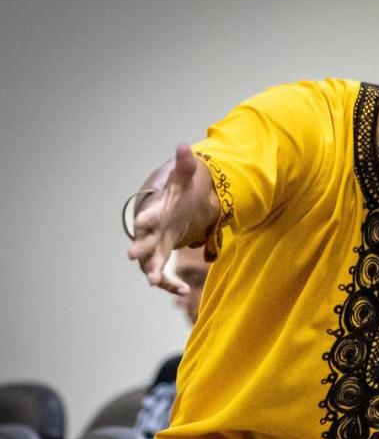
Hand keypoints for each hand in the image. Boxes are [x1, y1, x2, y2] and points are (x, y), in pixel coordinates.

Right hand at [127, 144, 201, 294]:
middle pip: (142, 241)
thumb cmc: (176, 194)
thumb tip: (184, 146)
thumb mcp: (184, 179)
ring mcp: (154, 247)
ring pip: (149, 262)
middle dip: (139, 248)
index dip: (145, 219)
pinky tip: (183, 292)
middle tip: (133, 256)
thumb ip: (184, 166)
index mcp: (156, 214)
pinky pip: (162, 275)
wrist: (173, 208)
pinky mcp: (161, 258)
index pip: (148, 216)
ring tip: (154, 282)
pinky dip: (169, 284)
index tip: (141, 222)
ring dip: (152, 272)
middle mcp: (150, 233)